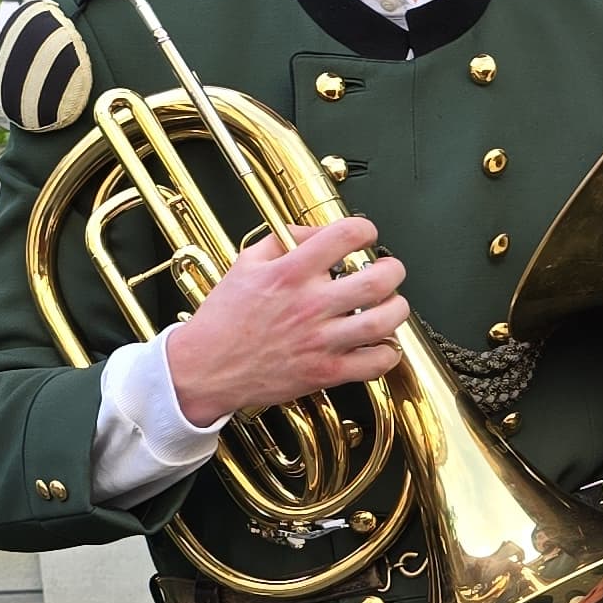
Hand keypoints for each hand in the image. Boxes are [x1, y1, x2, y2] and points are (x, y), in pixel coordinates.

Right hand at [164, 217, 409, 423]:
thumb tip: (317, 231)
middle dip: (392, 270)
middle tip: (387, 271)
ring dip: (397, 309)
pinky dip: (387, 352)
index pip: (346, 235)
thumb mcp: (246, 264)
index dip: (365, 230)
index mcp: (290, 272)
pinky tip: (379, 342)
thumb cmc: (225, 318)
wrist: (205, 367)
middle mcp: (309, 304)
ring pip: (385, 321)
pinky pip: (376, 363)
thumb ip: (284, 240)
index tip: (366, 236)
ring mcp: (320, 340)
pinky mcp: (326, 372)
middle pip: (379, 279)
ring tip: (390, 305)